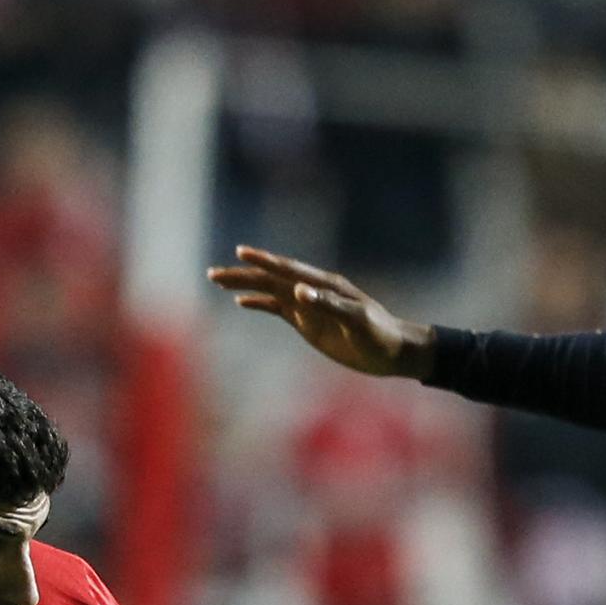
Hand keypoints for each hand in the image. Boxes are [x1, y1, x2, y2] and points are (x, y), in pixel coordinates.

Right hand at [205, 246, 434, 378]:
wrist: (392, 352)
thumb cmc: (379, 336)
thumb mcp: (356, 321)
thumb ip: (329, 305)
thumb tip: (300, 290)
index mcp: (324, 285)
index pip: (289, 269)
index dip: (265, 261)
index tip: (241, 252)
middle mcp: (313, 291)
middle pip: (272, 278)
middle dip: (242, 274)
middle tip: (213, 273)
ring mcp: (308, 305)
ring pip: (270, 291)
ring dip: (245, 285)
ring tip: (218, 281)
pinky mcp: (307, 322)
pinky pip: (278, 309)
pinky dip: (259, 303)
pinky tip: (241, 302)